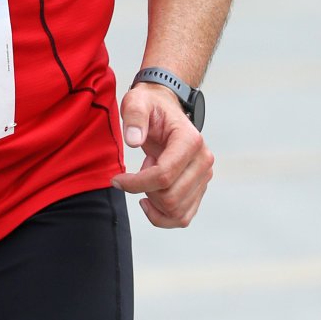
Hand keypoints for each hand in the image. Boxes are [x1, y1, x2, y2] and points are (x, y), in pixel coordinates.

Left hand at [111, 82, 213, 227]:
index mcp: (190, 141)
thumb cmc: (149, 106)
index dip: (135, 183)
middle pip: (170, 197)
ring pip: (177, 212)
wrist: (165, 109)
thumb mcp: (137, 102)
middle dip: (145, 191)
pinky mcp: (200, 188)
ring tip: (146, 179)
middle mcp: (203, 161)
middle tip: (137, 171)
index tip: (116, 180)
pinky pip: (183, 217)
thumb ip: (134, 116)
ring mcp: (204, 176)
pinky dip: (162, 217)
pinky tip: (148, 199)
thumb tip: (133, 140)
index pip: (164, 175)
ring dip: (154, 203)